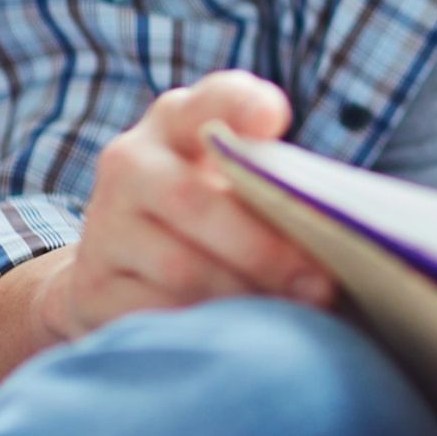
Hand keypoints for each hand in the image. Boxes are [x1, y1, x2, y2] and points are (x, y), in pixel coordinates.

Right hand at [31, 71, 337, 342]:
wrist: (122, 265)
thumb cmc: (216, 212)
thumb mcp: (241, 179)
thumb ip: (279, 180)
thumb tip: (344, 221)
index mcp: (181, 121)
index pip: (214, 98)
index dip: (242, 106)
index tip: (273, 121)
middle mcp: (132, 162)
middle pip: (195, 201)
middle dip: (265, 249)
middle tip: (322, 286)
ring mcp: (105, 224)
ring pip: (180, 268)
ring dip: (244, 296)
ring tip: (296, 318)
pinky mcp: (92, 287)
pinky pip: (154, 314)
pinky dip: (205, 328)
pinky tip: (242, 337)